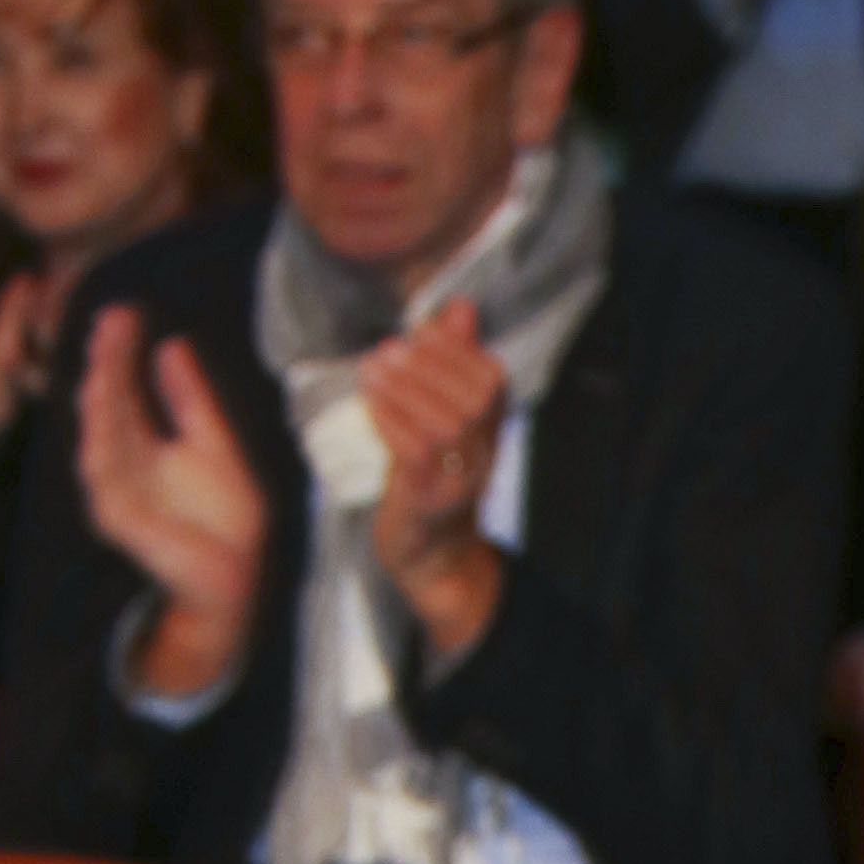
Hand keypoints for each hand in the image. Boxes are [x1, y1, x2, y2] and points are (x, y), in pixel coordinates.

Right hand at [76, 304, 267, 695]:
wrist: (237, 574)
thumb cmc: (222, 516)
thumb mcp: (213, 443)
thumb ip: (190, 399)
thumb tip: (172, 345)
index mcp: (141, 443)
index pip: (124, 388)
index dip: (121, 351)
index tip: (124, 311)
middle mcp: (121, 463)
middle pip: (107, 405)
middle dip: (106, 364)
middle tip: (109, 322)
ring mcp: (117, 493)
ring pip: (99, 440)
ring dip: (98, 403)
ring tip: (100, 367)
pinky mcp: (123, 522)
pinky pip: (107, 485)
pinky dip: (102, 454)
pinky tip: (101, 428)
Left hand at [359, 298, 508, 660]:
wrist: (433, 557)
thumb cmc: (432, 476)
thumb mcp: (446, 417)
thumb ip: (453, 362)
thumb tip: (459, 306)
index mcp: (493, 429)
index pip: (491, 379)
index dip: (458, 351)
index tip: (420, 330)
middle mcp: (485, 453)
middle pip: (470, 399)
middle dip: (429, 366)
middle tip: (389, 347)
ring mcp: (461, 480)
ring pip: (442, 424)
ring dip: (405, 389)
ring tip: (372, 366)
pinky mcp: (428, 500)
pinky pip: (415, 454)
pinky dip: (392, 421)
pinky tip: (369, 402)